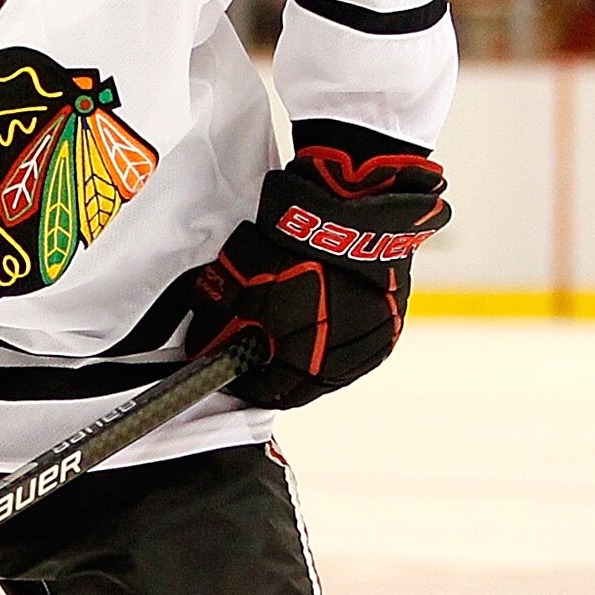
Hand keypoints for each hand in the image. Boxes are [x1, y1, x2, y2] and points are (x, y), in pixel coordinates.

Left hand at [186, 139, 450, 409]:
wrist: (352, 202)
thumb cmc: (296, 244)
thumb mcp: (241, 282)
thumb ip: (218, 324)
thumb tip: (202, 346)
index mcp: (309, 361)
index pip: (272, 392)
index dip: (247, 384)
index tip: (233, 371)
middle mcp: (347, 360)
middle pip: (306, 382)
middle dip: (279, 369)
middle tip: (259, 350)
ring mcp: (375, 340)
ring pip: (335, 364)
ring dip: (311, 356)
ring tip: (290, 331)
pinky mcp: (392, 318)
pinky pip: (359, 342)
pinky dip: (337, 337)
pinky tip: (321, 317)